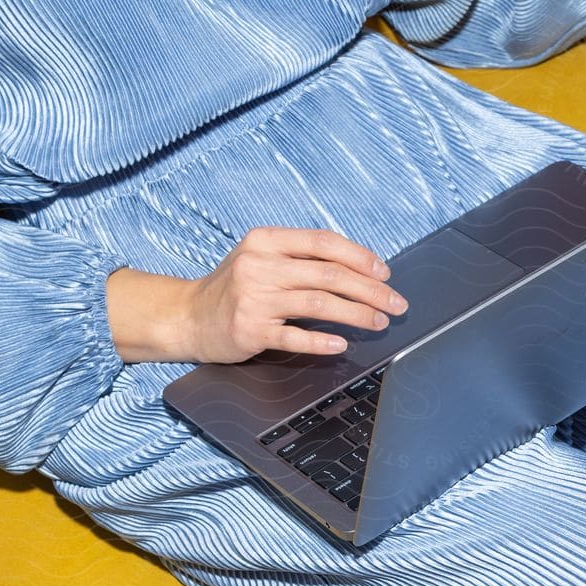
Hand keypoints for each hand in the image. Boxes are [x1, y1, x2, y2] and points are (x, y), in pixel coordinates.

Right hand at [113, 227, 407, 363]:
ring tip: (380, 321)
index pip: (323, 242)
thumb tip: (361, 269)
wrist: (188, 317)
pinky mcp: (249, 330)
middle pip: (328, 274)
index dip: (359, 257)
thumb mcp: (263, 259)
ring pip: (318, 303)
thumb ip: (302, 259)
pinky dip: (321, 341)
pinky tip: (342, 344)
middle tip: (396, 303)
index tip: (385, 273)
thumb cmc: (237, 288)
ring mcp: (253, 298)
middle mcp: (259, 265)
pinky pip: (294, 336)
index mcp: (266, 241)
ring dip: (356, 313)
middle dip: (370, 290)